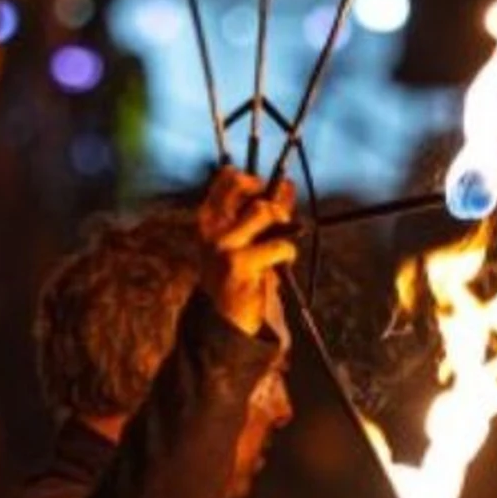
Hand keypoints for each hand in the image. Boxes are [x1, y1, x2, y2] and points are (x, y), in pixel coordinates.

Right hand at [196, 168, 296, 337]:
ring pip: (264, 211)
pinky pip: (279, 245)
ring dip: (282, 226)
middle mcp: (211, 226)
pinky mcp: (239, 263)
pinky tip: (279, 266)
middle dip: (272, 200)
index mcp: (208, 217)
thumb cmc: (238, 275)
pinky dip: (287, 254)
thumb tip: (288, 184)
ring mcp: (223, 244)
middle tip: (280, 221)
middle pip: (249, 187)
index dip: (254, 180)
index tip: (266, 195)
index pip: (229, 177)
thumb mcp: (242, 239)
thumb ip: (261, 212)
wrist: (224, 320)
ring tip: (279, 247)